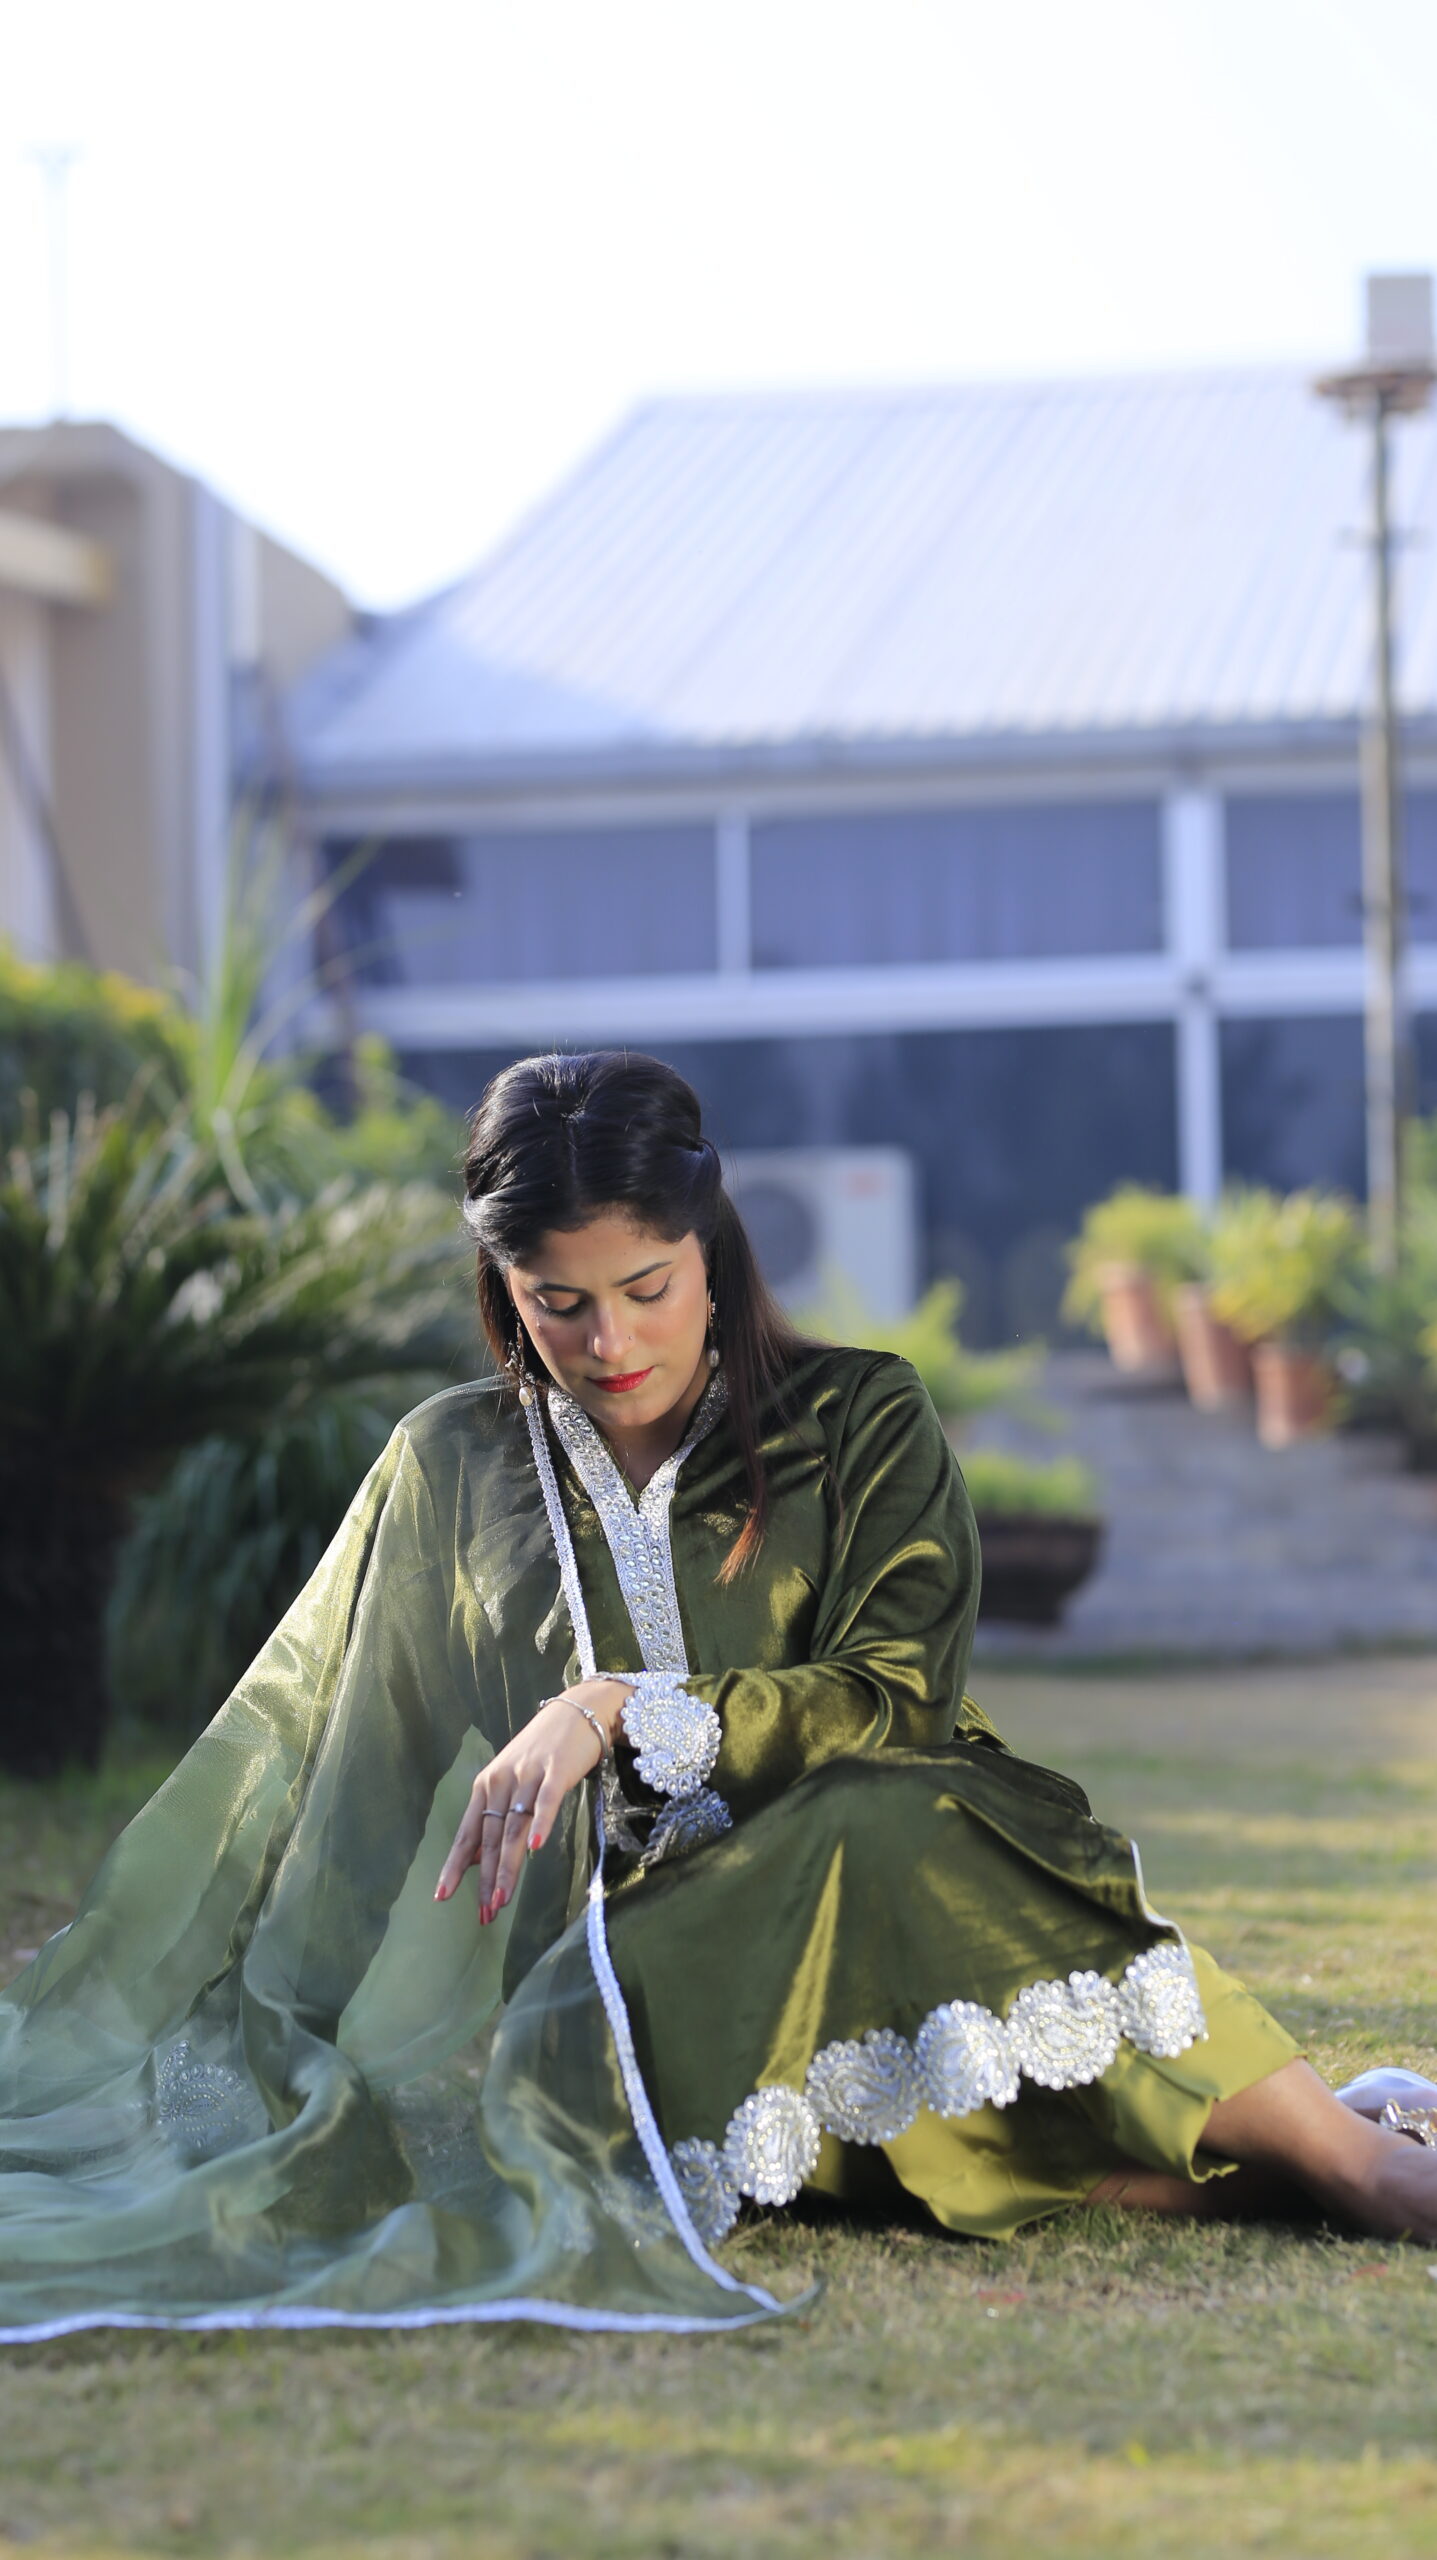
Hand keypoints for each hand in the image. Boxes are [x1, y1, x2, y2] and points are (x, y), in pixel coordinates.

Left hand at [433, 1678, 630, 1922]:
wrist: (577, 1711)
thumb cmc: (543, 1752)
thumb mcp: (511, 1780)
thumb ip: (495, 1817)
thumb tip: (478, 1859)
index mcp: (486, 1785)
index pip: (468, 1833)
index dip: (456, 1866)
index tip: (442, 1896)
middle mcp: (502, 1781)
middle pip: (490, 1838)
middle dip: (486, 1879)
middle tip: (484, 1913)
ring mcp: (528, 1775)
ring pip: (514, 1828)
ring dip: (507, 1866)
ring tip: (502, 1899)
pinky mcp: (556, 1771)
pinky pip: (546, 1802)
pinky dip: (540, 1824)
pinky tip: (535, 1848)